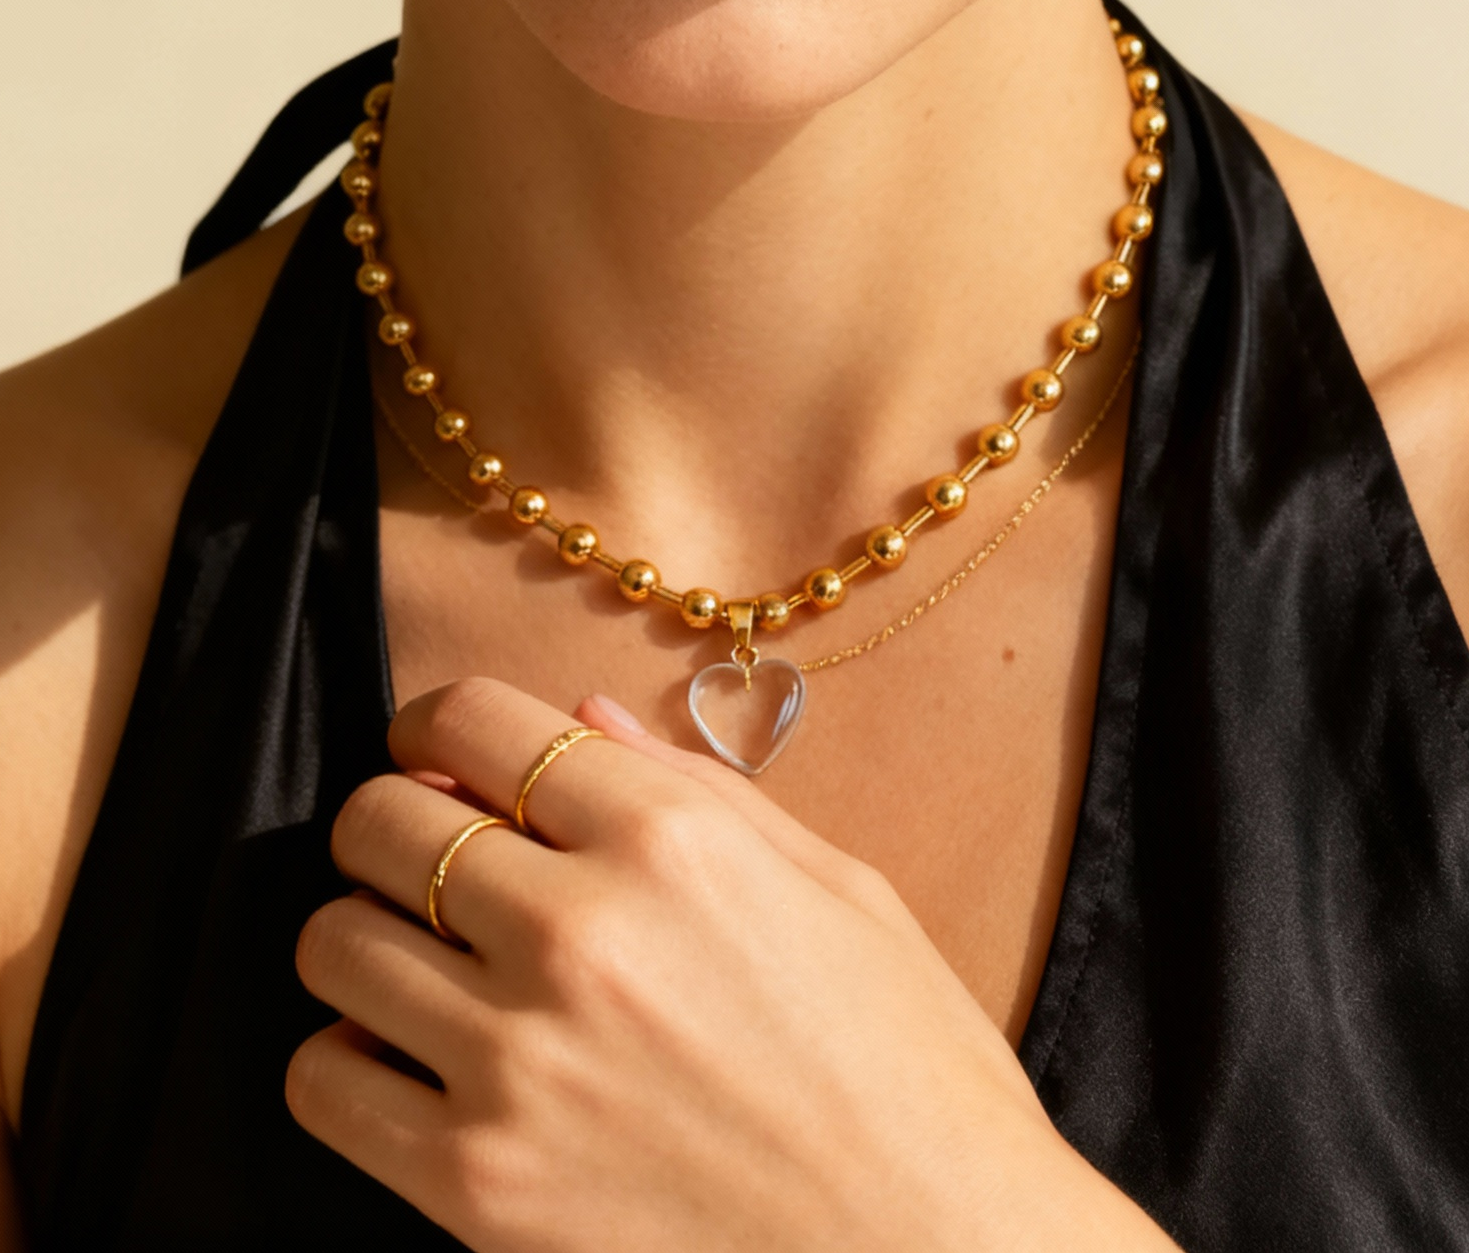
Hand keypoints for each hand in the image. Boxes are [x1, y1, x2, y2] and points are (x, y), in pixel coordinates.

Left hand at [288, 677, 1175, 1251]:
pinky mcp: (480, 1187)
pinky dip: (345, 1058)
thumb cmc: (912, 1069)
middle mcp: (581, 934)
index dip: (432, 721)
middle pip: (379, 820)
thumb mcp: (837, 886)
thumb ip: (698, 790)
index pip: (473, 718)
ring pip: (331, 941)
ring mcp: (520, 1064)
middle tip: (426, 852)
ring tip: (423, 960)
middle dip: (391, 818)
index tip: (433, 749)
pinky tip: (414, 1059)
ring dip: (364, 933)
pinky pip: (322, 1083)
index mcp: (672, 841)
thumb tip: (580, 719)